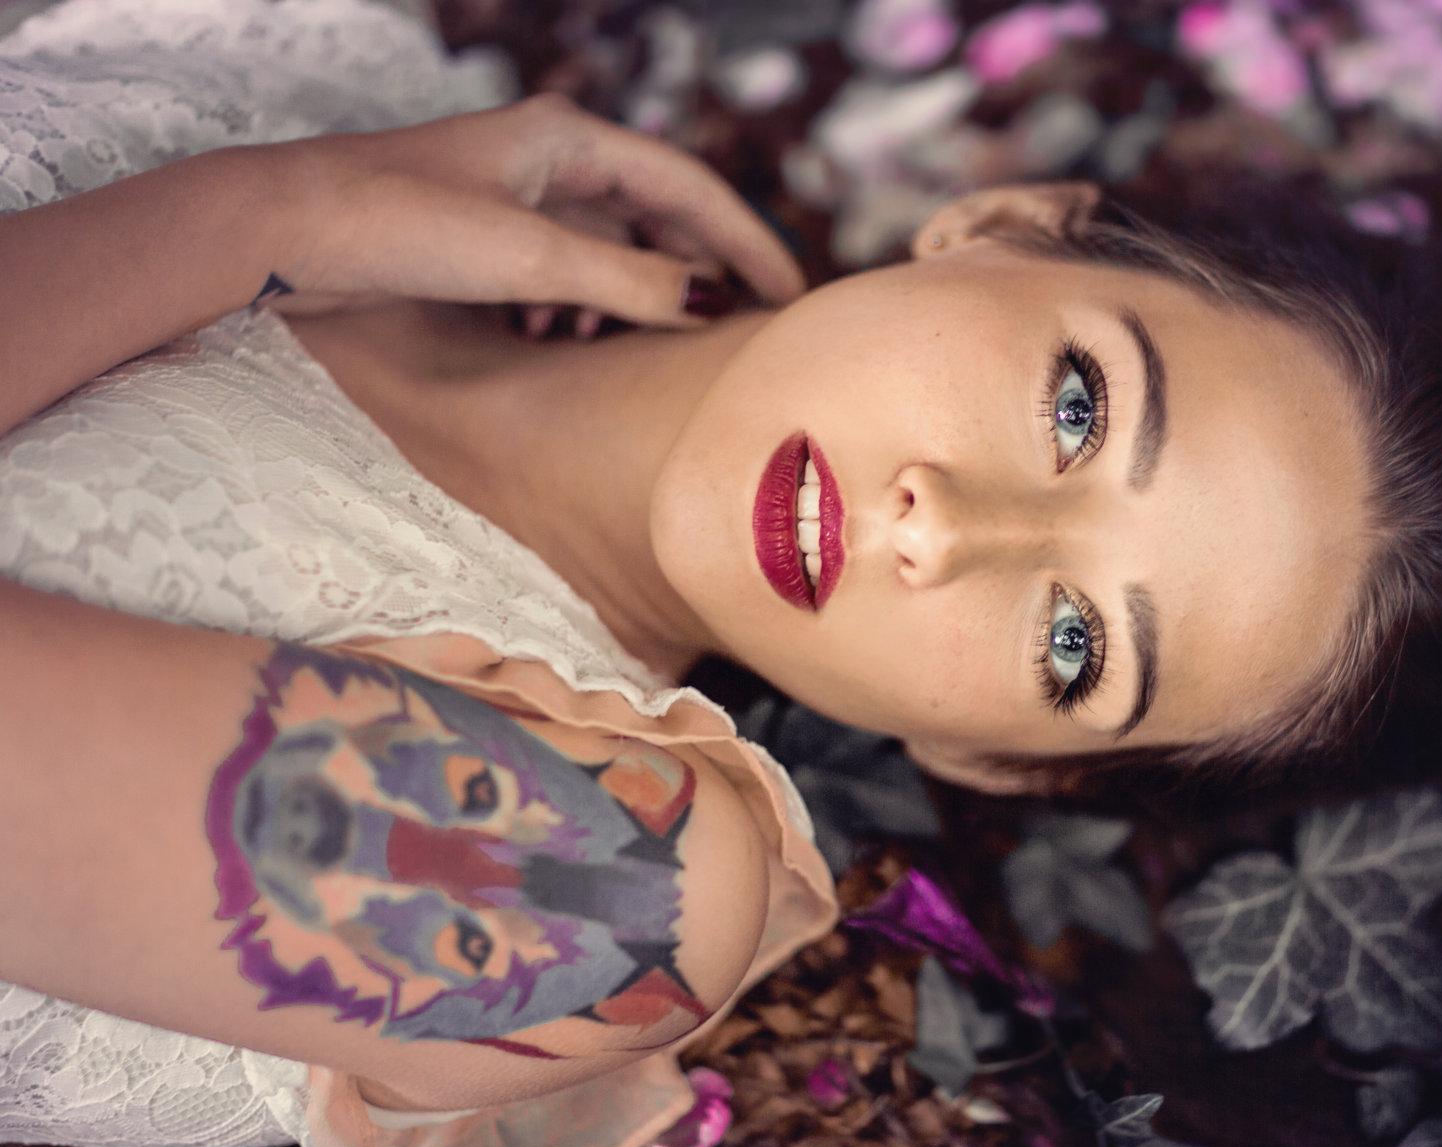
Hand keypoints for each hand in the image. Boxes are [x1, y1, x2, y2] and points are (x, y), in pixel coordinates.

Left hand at [251, 93, 802, 327]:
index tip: (794, 298)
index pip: (693, 190)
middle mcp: (552, 159)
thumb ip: (629, 281)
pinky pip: (567, 271)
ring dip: (635, 298)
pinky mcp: (488, 235)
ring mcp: (520, 197)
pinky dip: (582, 307)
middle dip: (699, 276)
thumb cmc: (396, 224)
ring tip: (643, 347)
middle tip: (744, 337)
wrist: (282, 233)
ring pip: (613, 249)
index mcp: (570, 140)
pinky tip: (567, 341)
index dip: (750, 245)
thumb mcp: (529, 257)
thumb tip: (713, 304)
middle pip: (660, 218)